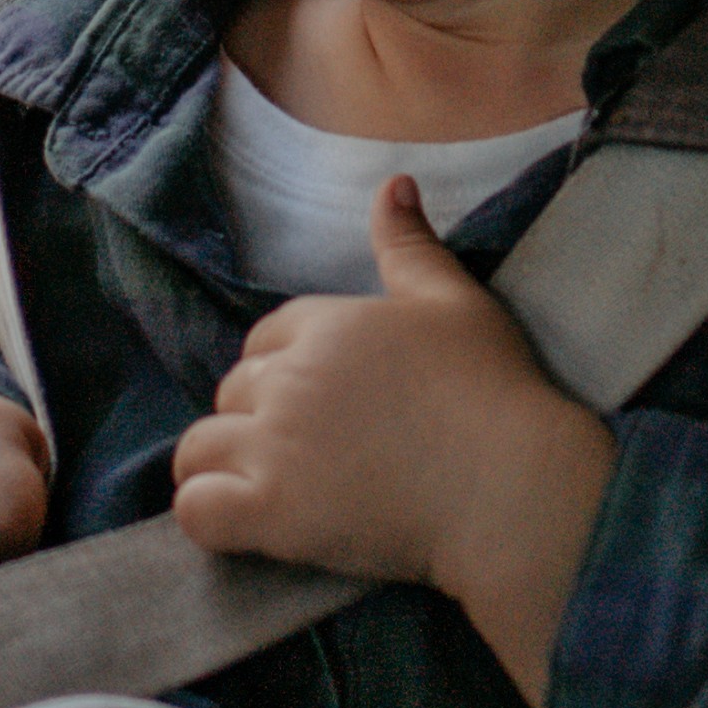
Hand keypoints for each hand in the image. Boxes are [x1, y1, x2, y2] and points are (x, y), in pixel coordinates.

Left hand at [162, 179, 616, 697]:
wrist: (513, 486)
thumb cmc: (494, 392)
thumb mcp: (456, 300)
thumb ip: (410, 245)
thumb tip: (393, 183)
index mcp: (325, 324)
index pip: (263, 342)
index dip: (286, 374)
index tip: (329, 408)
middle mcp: (288, 378)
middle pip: (232, 393)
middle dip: (259, 421)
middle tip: (316, 456)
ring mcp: (274, 446)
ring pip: (199, 449)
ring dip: (225, 468)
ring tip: (270, 492)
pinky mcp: (271, 511)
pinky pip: (194, 510)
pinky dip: (208, 516)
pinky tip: (246, 524)